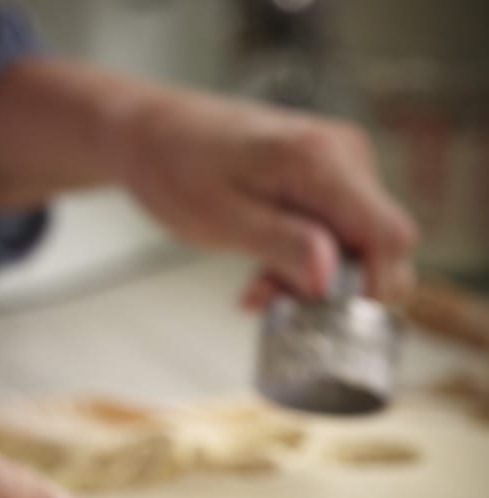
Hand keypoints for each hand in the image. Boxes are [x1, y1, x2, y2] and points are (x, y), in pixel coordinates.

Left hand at [114, 88, 416, 305]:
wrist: (154, 135)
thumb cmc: (177, 169)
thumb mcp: (222, 220)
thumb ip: (281, 246)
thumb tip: (329, 279)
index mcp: (321, 160)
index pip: (389, 234)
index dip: (373, 285)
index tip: (330, 316)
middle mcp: (344, 156)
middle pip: (380, 245)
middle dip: (337, 289)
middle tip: (278, 302)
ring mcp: (340, 165)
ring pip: (357, 246)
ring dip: (312, 280)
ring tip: (256, 289)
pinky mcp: (327, 179)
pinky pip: (337, 234)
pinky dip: (306, 262)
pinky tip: (263, 275)